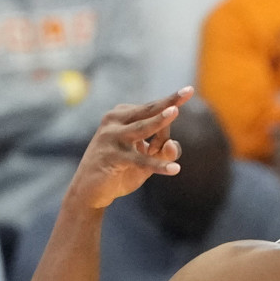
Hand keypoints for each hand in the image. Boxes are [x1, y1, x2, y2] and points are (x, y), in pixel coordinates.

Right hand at [68, 87, 194, 209]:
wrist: (90, 190)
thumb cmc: (120, 169)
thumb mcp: (146, 160)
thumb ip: (163, 152)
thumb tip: (173, 145)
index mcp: (123, 115)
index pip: (152, 111)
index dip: (167, 123)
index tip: (180, 114)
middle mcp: (115, 121)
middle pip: (148, 111)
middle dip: (169, 101)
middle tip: (188, 90)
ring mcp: (111, 137)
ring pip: (142, 128)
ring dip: (159, 122)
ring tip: (175, 112)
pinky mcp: (111, 156)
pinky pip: (140, 160)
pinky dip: (157, 165)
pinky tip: (174, 169)